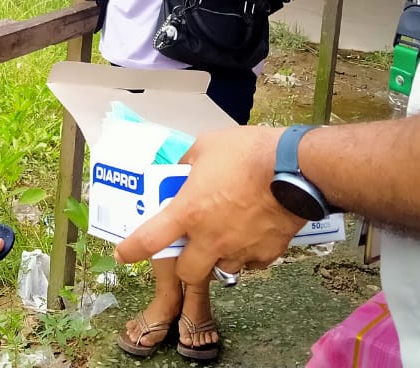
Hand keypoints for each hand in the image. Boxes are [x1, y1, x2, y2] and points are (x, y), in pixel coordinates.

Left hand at [114, 125, 305, 283]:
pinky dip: (246, 254)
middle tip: (189, 246)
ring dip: (217, 258)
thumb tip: (183, 170)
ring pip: (221, 270)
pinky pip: (249, 263)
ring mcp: (239, 250)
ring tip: (224, 238)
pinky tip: (251, 234)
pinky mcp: (266, 254)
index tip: (124, 254)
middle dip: (184, 263)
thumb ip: (189, 163)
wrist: (295, 168)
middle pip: (187, 272)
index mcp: (189, 211)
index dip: (131, 251)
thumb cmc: (247, 152)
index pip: (150, 240)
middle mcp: (210, 238)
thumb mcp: (206, 146)